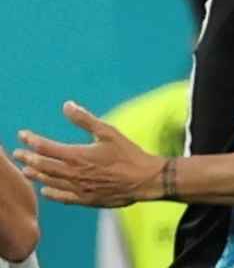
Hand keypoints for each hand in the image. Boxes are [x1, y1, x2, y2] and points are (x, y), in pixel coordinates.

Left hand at [13, 101, 165, 206]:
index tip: (22, 135)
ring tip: (26, 170)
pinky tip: (45, 190)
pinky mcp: (87, 199)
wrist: (144, 179)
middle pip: (43, 166)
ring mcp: (79, 188)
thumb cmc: (128, 154)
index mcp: (78, 156)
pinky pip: (63, 197)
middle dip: (28, 158)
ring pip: (50, 181)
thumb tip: (67, 105)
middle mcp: (74, 174)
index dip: (32, 140)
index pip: (46, 147)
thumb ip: (85, 119)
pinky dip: (51, 192)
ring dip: (36, 175)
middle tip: (17, 154)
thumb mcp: (108, 132)